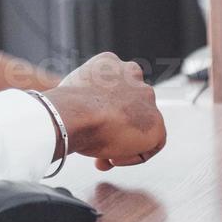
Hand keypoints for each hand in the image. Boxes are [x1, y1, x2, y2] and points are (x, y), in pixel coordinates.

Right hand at [45, 52, 165, 170]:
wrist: (75, 114)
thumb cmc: (65, 107)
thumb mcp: (71, 94)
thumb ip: (85, 100)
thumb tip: (85, 118)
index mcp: (109, 62)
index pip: (112, 88)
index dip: (101, 112)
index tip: (88, 126)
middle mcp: (132, 74)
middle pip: (127, 106)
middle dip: (114, 126)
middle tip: (96, 144)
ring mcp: (146, 98)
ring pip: (139, 125)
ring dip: (123, 142)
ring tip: (104, 156)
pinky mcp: (156, 123)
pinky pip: (150, 145)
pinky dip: (133, 156)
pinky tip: (113, 158)